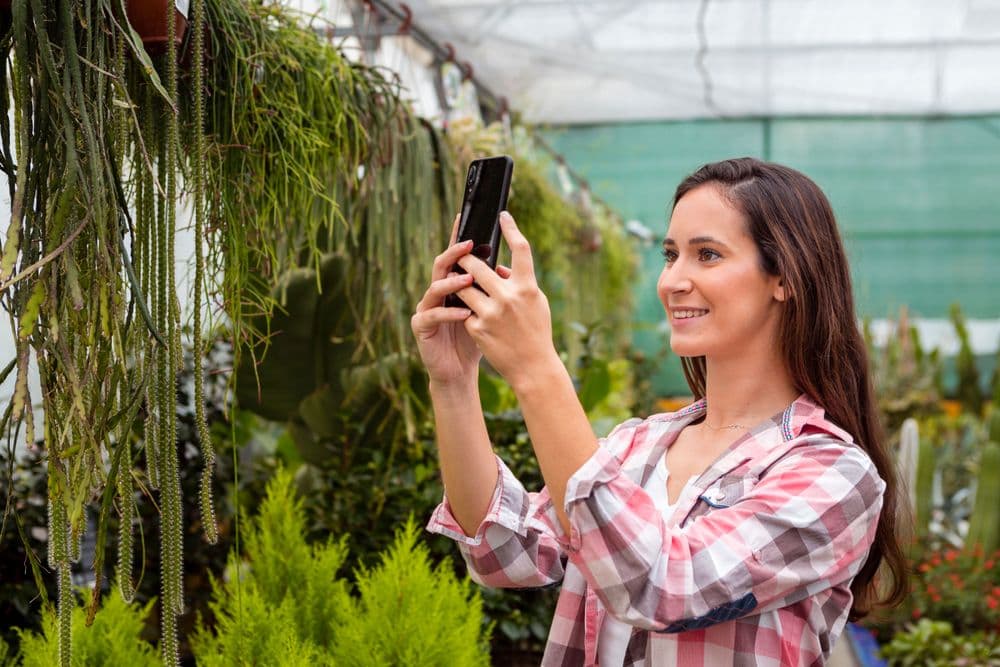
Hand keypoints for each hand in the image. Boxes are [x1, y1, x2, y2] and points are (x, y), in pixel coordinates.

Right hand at [411, 215, 511, 385]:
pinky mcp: (420, 325)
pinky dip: (449, 313)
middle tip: (469, 245)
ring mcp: (426, 307)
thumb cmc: (476, 339)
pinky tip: (464, 313)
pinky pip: (433, 315)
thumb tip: (505, 268)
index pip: (456, 257)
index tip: (463, 217)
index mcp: (453, 285)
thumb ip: (492, 291)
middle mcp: (437, 291)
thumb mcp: (488, 311)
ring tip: (468, 280)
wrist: (458, 370)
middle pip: (442, 265)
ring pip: (435, 287)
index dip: (457, 237)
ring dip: (452, 282)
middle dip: (455, 253)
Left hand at [454, 211, 557, 390]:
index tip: (502, 215)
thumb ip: (519, 281)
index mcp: (528, 287)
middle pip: (477, 265)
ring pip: (463, 287)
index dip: (511, 228)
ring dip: (460, 284)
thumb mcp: (537, 303)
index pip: (521, 249)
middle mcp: (509, 297)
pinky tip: (472, 316)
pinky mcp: (477, 328)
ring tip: (461, 283)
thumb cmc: (537, 331)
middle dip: (465, 257)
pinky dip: (467, 310)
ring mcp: (491, 313)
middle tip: (461, 254)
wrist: (532, 367)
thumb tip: (500, 267)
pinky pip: (465, 310)